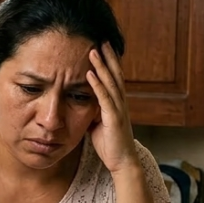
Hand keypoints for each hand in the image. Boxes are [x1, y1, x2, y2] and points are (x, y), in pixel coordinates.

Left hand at [85, 43, 139, 173]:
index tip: (103, 47)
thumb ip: (93, 111)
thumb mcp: (98, 124)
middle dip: (108, 57)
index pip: (114, 78)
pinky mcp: (113, 118)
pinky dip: (97, 84)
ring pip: (110, 82)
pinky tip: (89, 73)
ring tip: (93, 50)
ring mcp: (118, 109)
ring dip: (101, 65)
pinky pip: (104, 98)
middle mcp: (120, 103)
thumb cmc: (110, 145)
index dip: (110, 62)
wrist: (122, 163)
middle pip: (115, 74)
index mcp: (117, 103)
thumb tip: (81, 104)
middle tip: (102, 39)